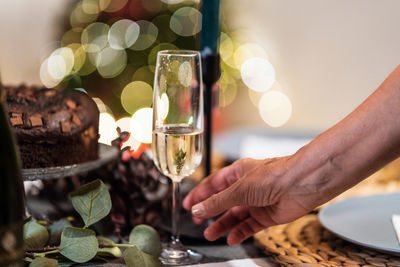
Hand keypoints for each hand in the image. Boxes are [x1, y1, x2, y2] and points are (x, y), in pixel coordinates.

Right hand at [183, 156, 324, 245]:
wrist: (301, 184)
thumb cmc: (274, 175)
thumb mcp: (239, 189)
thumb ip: (218, 201)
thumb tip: (198, 209)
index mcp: (237, 173)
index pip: (213, 184)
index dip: (199, 194)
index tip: (188, 205)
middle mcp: (246, 187)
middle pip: (222, 201)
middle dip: (209, 211)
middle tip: (196, 220)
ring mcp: (256, 202)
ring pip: (234, 216)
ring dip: (222, 224)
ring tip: (210, 234)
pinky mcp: (266, 215)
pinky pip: (249, 226)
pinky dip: (239, 233)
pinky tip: (231, 238)